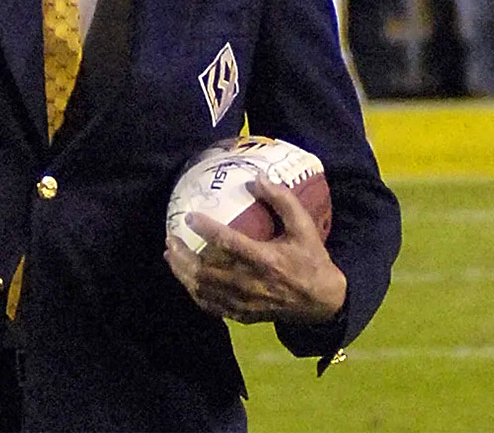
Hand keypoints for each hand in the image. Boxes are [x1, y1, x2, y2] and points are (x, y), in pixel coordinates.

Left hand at [164, 176, 346, 324]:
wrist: (323, 303)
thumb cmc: (312, 260)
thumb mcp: (304, 227)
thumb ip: (283, 200)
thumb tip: (257, 178)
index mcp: (266, 260)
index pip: (228, 243)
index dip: (205, 229)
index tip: (188, 216)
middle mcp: (251, 283)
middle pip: (206, 271)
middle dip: (183, 254)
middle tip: (170, 237)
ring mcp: (245, 303)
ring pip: (204, 290)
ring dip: (182, 273)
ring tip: (170, 254)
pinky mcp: (243, 316)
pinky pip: (211, 306)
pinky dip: (194, 292)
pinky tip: (186, 279)